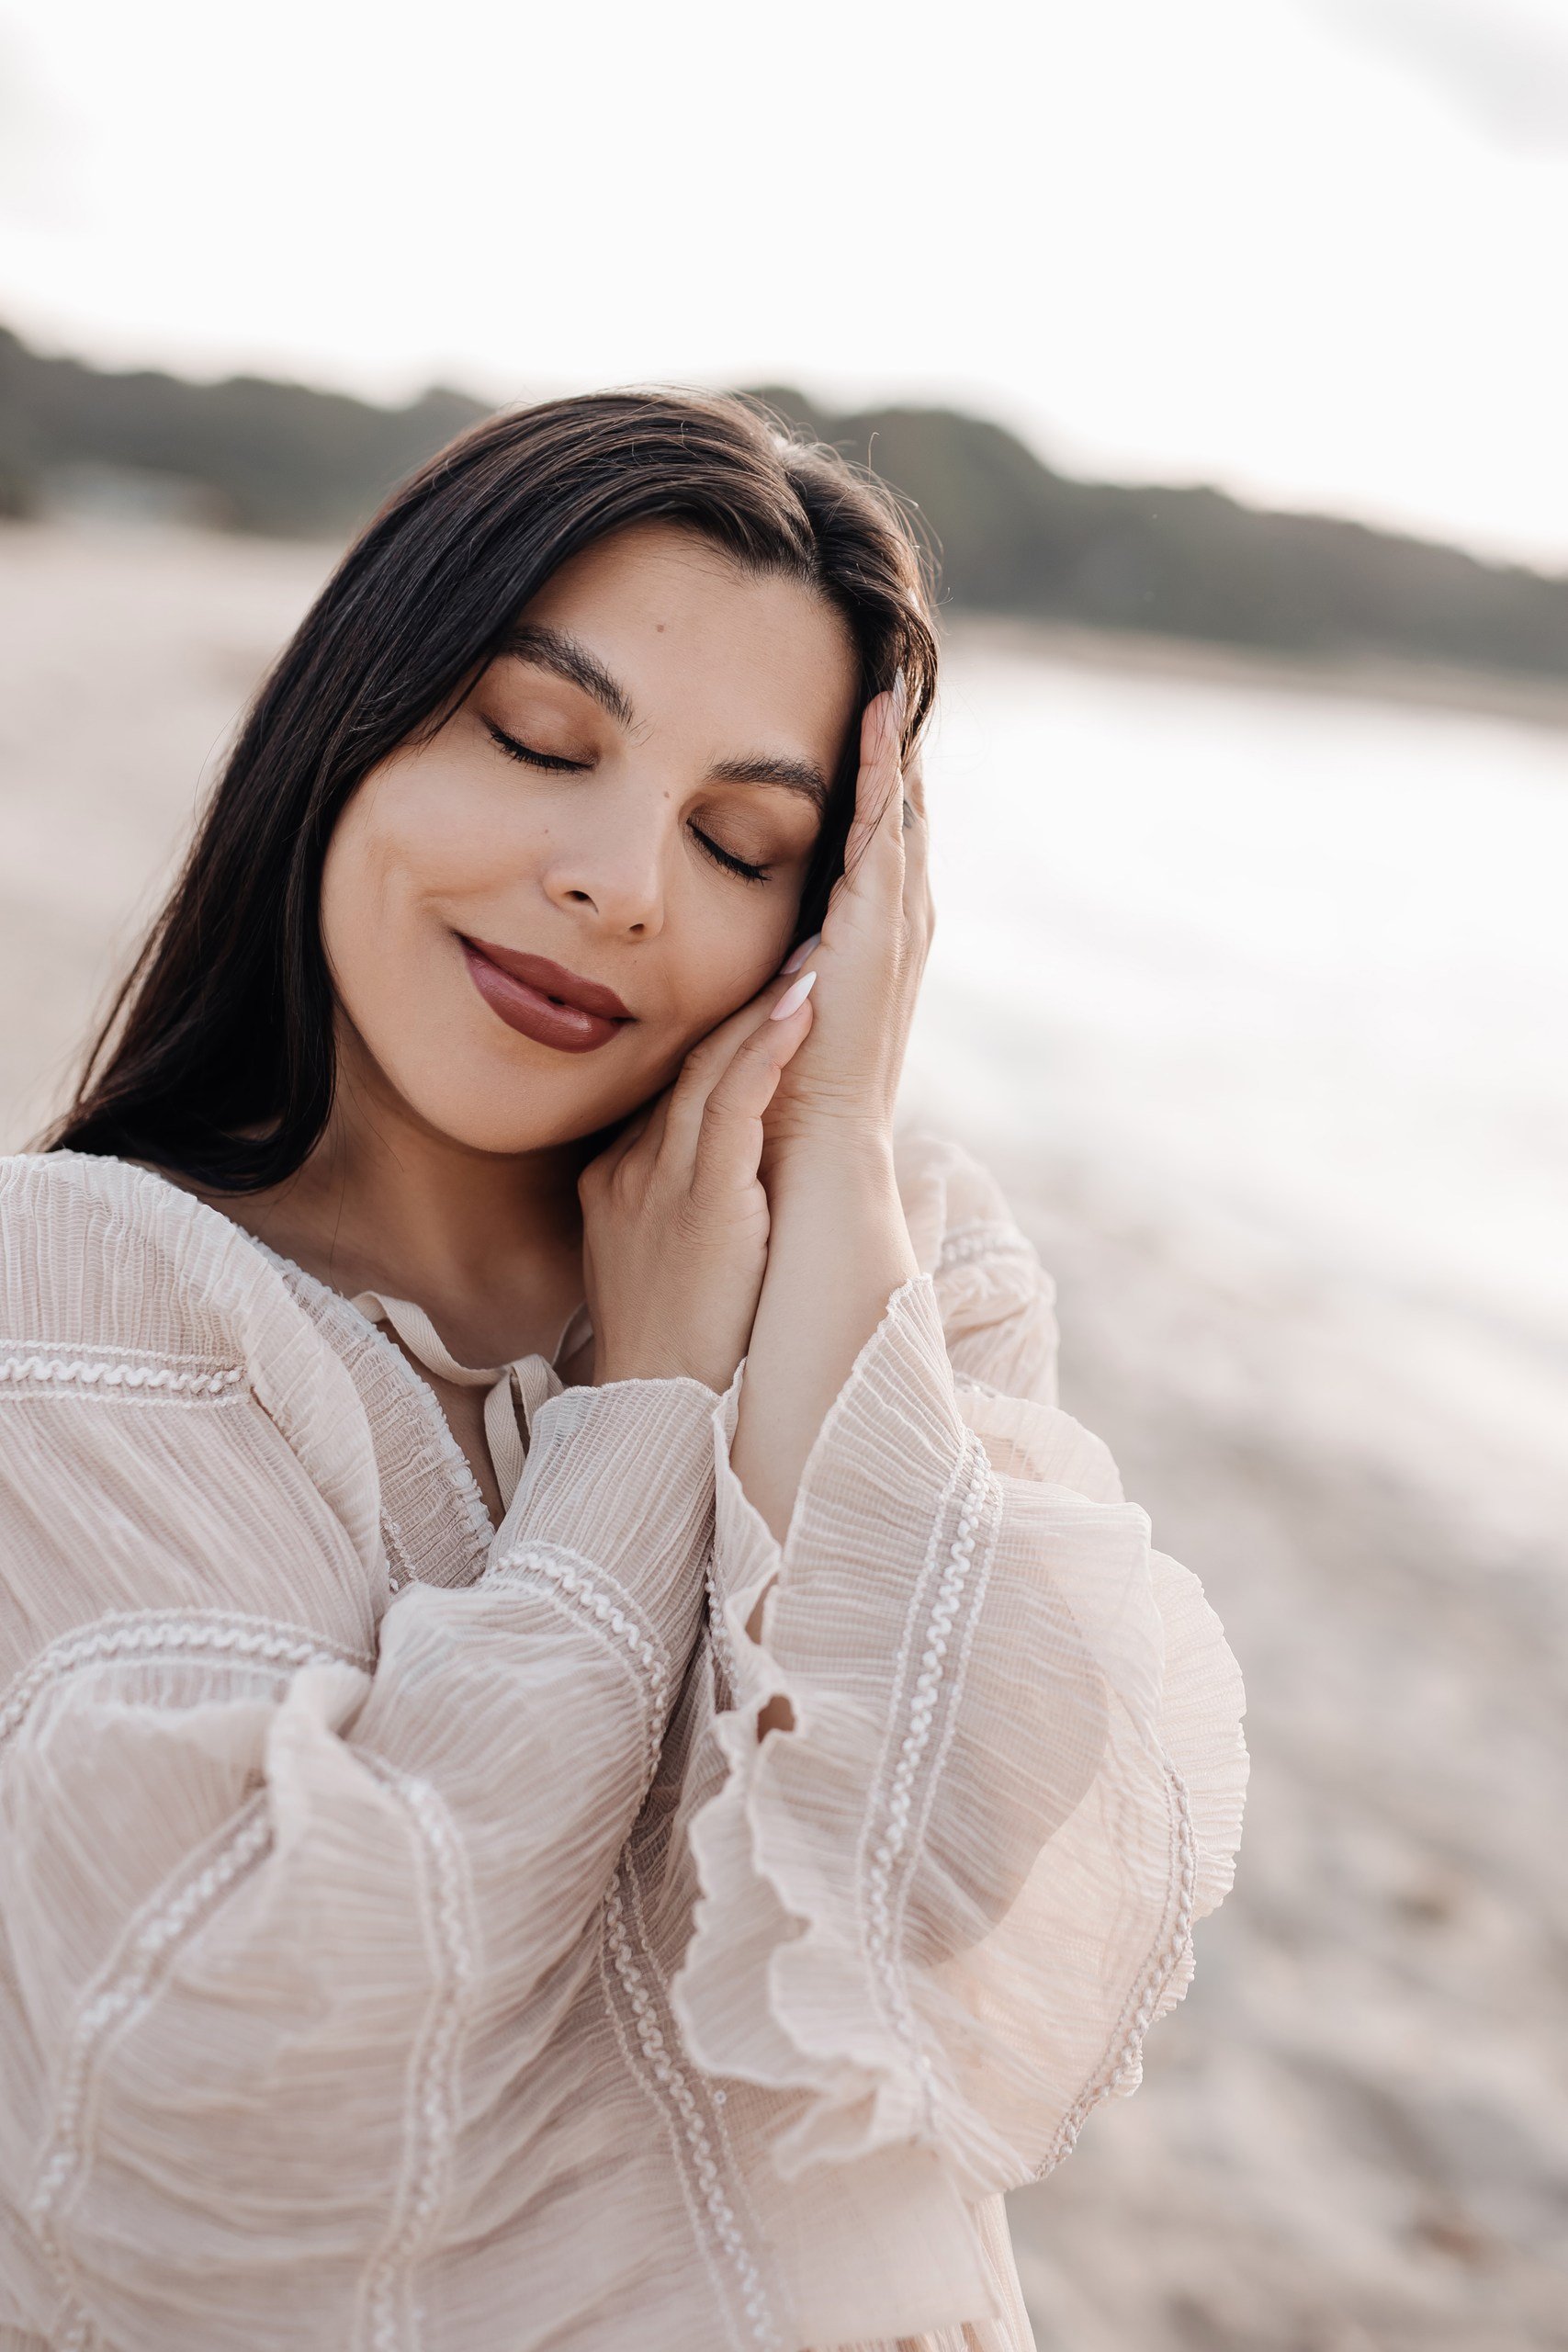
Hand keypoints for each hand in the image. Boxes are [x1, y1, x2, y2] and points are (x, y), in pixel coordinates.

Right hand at [577, 974, 816, 1393]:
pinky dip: (766, 1051)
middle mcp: (630, 1169)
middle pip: (688, 1064)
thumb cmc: (672, 1348)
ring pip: (710, 1071)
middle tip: (800, 943)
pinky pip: (732, 1107)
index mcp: (616, 1180)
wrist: (654, 1409)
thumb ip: (679, 1208)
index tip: (764, 988)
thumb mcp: (658, 1262)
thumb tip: (728, 1180)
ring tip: (813, 954)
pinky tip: (802, 1007)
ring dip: (764, 1008)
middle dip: (744, 1003)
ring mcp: (659, 1183)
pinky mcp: (700, 1204)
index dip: (720, 1035)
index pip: (670, 1088)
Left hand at [761, 676, 931, 1173]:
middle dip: (893, 760)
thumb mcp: (751, 1031)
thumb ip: (743, 994)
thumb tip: (680, 971)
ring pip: (897, 822)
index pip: (865, 863)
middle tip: (890, 682)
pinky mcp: (877, 935)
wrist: (808, 1165)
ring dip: (893, 754)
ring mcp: (889, 936)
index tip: (856, 737)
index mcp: (858, 959)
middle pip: (895, 829)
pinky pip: (883, 836)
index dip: (865, 802)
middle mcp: (885, 941)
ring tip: (890, 683)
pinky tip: (878, 723)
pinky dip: (884, 778)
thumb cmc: (773, 1115)